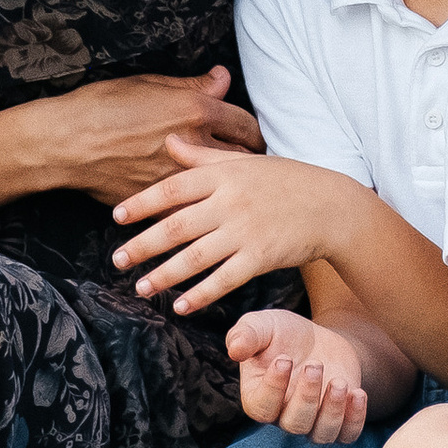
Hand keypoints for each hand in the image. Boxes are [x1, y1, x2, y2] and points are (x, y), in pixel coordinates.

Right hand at [35, 70, 264, 207]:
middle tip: (251, 165)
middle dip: (250, 161)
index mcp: (195, 111)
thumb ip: (193, 85)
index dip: (253, 130)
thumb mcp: (148, 83)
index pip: (246, 124)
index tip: (252, 136)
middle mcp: (195, 146)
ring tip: (230, 189)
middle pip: (244, 159)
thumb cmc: (101, 105)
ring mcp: (180, 178)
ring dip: (228, 187)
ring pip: (222, 188)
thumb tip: (222, 78)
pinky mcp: (162, 203)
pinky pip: (192, 207)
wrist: (65, 144)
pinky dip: (199, 207)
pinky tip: (200, 208)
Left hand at [108, 141, 353, 313]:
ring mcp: (246, 231)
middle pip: (177, 226)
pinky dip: (201, 295)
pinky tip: (182, 306)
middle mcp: (230, 202)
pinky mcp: (262, 257)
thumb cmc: (284, 180)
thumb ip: (203, 155)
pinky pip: (225, 280)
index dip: (142, 203)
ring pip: (196, 257)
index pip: (173, 188)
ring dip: (164, 275)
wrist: (330, 205)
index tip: (117, 217)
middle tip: (117, 260)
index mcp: (223, 175)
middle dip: (143, 245)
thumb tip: (168, 141)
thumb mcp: (244, 160)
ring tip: (141, 287)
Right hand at [225, 309, 369, 444]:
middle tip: (315, 364)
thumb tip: (234, 349)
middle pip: (295, 423)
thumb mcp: (262, 325)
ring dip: (333, 411)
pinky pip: (347, 434)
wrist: (316, 338)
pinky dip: (355, 420)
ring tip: (339, 381)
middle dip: (307, 396)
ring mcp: (313, 421)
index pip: (262, 407)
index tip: (284, 358)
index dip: (273, 387)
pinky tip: (357, 393)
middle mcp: (284, 416)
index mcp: (258, 397)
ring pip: (321, 434)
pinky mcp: (340, 419)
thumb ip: (246, 334)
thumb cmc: (282, 333)